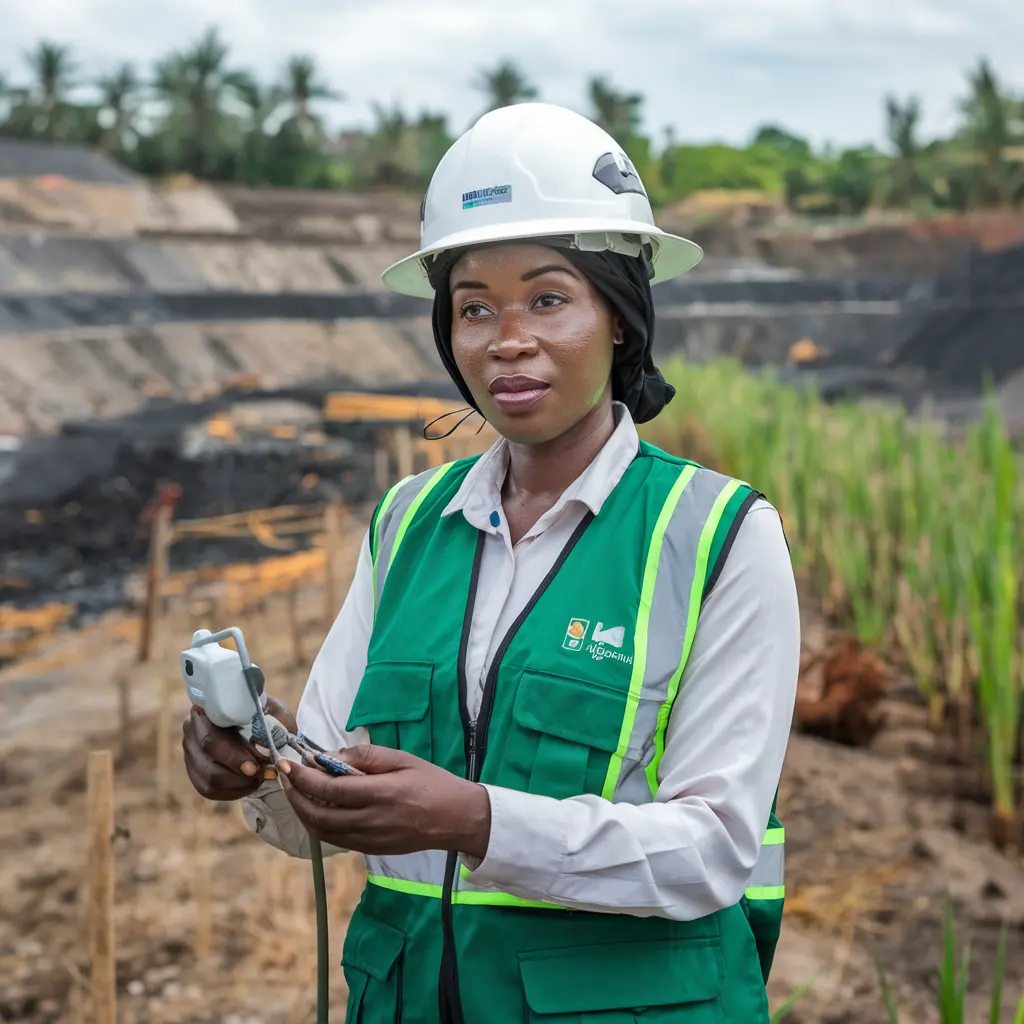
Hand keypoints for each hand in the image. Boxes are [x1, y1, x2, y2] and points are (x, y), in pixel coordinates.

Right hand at [181, 696, 294, 801]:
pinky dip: (231, 792)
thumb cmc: (266, 715)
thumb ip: (274, 721)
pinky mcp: (194, 770)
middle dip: (237, 770)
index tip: (254, 767)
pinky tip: (249, 786)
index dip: (232, 754)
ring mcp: (191, 750)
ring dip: (237, 784)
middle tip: (260, 775)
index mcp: (208, 707)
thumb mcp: (274, 711)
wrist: (262, 724)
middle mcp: (193, 727)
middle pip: (208, 759)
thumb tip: (270, 743)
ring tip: (258, 779)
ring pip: (207, 778)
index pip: (212, 735)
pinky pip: (208, 789)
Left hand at [278, 745, 490, 857]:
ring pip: (323, 832)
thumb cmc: (432, 782)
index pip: (329, 789)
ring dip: (303, 812)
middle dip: (295, 795)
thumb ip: (365, 757)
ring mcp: (370, 839)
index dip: (304, 777)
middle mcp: (371, 820)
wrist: (457, 818)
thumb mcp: (402, 759)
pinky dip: (319, 824)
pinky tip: (318, 808)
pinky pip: (336, 840)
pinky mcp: (371, 849)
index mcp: (381, 793)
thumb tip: (330, 757)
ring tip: (296, 792)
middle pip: (319, 814)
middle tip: (286, 777)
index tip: (289, 763)